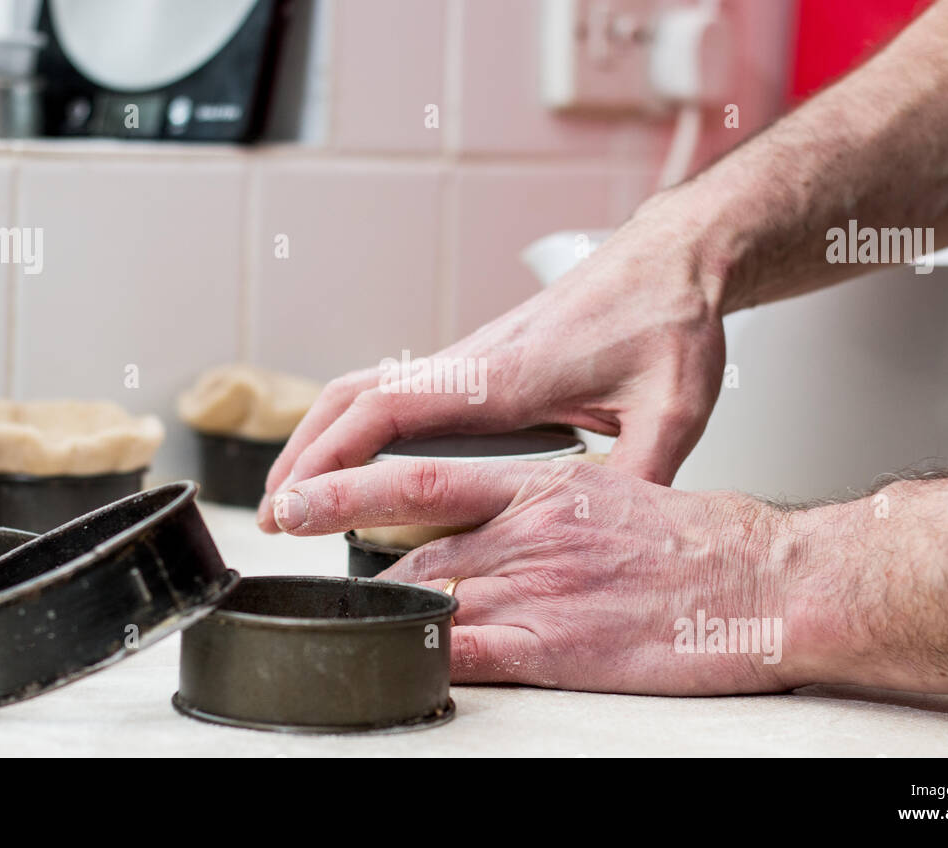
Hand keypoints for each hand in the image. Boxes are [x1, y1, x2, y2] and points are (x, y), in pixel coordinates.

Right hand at [256, 195, 730, 531]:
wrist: (668, 261)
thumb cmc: (665, 319)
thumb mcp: (672, 408)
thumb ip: (644, 477)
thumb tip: (622, 539)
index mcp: (501, 378)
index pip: (385, 414)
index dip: (329, 459)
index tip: (293, 503)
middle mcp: (469, 364)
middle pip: (352, 399)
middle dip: (302, 456)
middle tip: (274, 515)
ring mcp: (467, 361)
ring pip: (366, 391)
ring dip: (321, 436)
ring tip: (295, 493)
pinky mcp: (477, 364)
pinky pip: (395, 391)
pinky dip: (355, 423)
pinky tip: (356, 459)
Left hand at [269, 457, 821, 694]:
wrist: (763, 581)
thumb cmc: (701, 542)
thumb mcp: (616, 494)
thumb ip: (548, 506)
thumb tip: (507, 524)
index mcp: (542, 486)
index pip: (420, 482)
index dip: (348, 491)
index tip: (300, 497)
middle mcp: (529, 531)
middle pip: (417, 553)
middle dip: (370, 574)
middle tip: (330, 585)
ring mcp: (540, 587)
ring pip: (433, 602)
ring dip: (395, 618)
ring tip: (365, 627)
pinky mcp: (556, 645)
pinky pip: (468, 653)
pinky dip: (426, 659)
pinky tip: (399, 663)